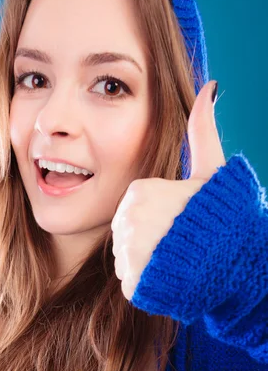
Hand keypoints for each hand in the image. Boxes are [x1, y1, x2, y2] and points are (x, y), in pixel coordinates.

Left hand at [112, 80, 225, 300]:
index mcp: (140, 191)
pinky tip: (171, 277)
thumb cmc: (227, 214)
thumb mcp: (214, 170)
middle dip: (151, 241)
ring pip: (129, 259)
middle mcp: (128, 219)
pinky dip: (149, 283)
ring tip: (179, 260)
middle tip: (182, 244)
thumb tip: (210, 87)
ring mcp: (130, 252)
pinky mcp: (136, 280)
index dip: (159, 220)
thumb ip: (203, 130)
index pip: (135, 210)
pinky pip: (133, 282)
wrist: (241, 261)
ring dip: (149, 263)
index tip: (182, 223)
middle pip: (129, 235)